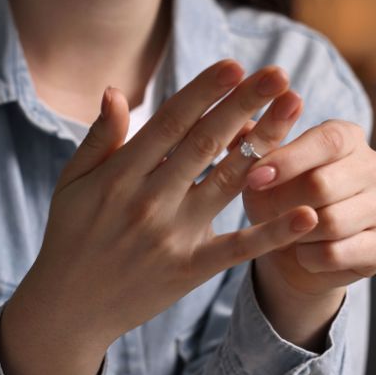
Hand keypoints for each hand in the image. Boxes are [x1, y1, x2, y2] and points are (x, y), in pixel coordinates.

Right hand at [15, 60, 315, 352]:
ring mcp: (173, 236)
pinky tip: (307, 213)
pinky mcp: (191, 269)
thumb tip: (115, 90)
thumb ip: (99, 138)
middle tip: (278, 73)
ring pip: (227, 182)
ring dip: (265, 144)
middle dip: (244, 104)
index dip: (204, 92)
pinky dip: (273, 232)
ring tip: (293, 111)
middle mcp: (149, 200)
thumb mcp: (72, 183)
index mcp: (120, 175)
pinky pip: (238, 248)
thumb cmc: (70, 236)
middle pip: (205, 143)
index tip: (234, 65)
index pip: (170, 123)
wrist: (68, 309)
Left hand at [238, 118, 375, 299]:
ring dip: (296, 233)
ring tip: (286, 232)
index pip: (327, 140)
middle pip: (324, 184)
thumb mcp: (259, 173)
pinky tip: (304, 252)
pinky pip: (336, 253)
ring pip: (331, 223)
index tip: (254, 178)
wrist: (297, 252)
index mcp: (348, 137)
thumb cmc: (278, 201)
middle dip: (283, 203)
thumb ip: (252, 147)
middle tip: (263, 214)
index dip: (288, 160)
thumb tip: (244, 130)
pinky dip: (309, 257)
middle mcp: (374, 166)